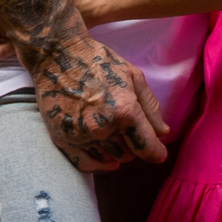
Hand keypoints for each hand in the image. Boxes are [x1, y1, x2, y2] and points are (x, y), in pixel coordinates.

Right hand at [31, 35, 170, 171]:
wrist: (58, 56)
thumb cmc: (100, 62)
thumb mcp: (133, 76)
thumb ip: (150, 107)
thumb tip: (163, 133)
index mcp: (124, 111)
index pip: (146, 146)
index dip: (156, 153)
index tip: (159, 154)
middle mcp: (102, 128)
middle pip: (128, 155)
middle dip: (134, 146)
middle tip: (132, 133)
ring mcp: (81, 136)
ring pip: (109, 160)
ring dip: (117, 153)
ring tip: (116, 137)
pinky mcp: (62, 139)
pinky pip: (84, 164)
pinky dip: (98, 165)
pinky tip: (106, 159)